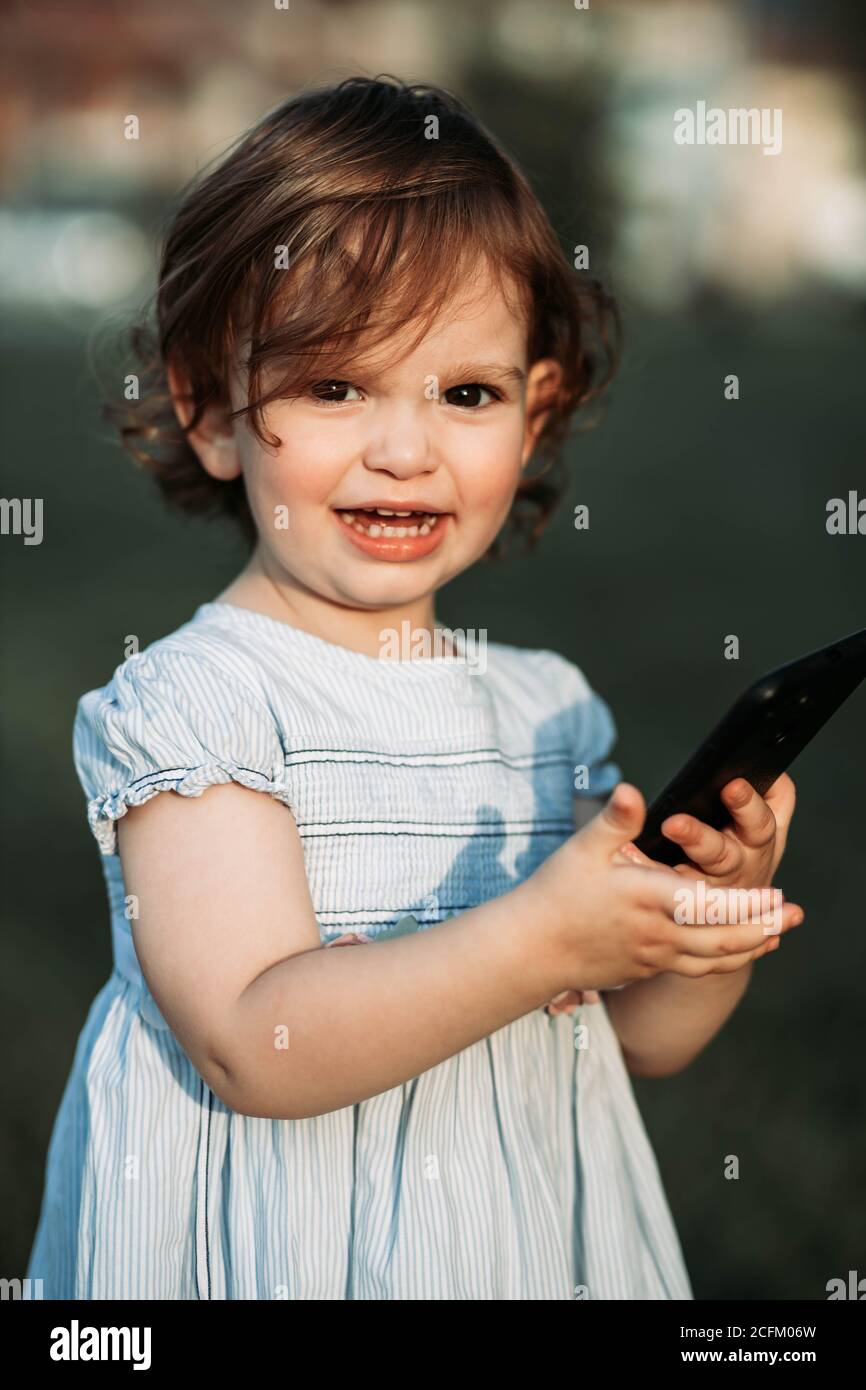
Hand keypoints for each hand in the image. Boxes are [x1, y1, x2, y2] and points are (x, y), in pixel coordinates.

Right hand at [529, 782, 802, 996]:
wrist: (531, 949)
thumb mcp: (583, 848)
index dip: (748, 904)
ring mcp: (653, 956)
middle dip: (763, 926)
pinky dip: (723, 961)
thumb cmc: (555, 893)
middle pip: (722, 938)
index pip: (709, 905)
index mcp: (646, 897)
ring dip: (749, 947)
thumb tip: (631, 789)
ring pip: (713, 959)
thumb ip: (615, 819)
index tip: (778, 895)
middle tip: (794, 914)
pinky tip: (736, 952)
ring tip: (776, 935)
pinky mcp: (646, 969)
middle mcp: (656, 932)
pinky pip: (694, 969)